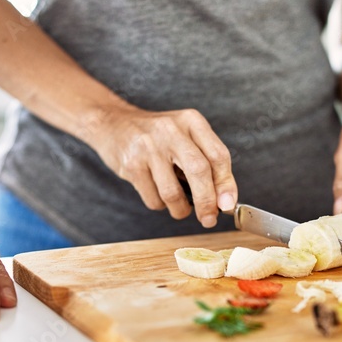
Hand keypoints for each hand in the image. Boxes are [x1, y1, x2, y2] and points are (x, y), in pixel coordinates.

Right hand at [89, 106, 237, 227]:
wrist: (113, 124)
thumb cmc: (157, 137)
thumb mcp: (185, 138)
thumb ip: (207, 164)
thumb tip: (225, 201)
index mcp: (192, 121)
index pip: (218, 155)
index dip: (226, 185)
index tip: (228, 205)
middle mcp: (172, 130)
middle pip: (199, 172)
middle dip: (207, 202)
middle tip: (209, 219)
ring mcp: (149, 147)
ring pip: (173, 193)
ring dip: (180, 210)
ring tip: (179, 207)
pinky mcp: (131, 164)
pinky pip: (153, 199)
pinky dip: (160, 205)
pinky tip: (157, 193)